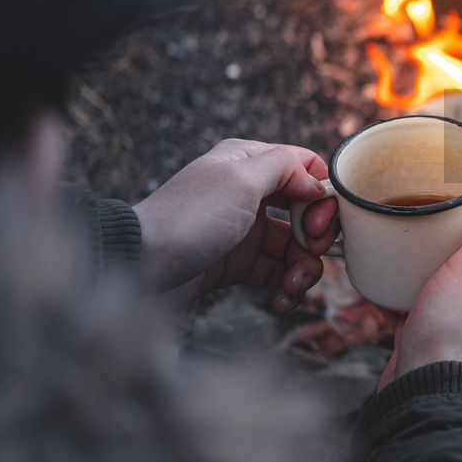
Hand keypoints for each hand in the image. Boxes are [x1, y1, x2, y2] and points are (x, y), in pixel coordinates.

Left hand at [132, 139, 338, 310]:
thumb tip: (314, 182)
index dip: (321, 193)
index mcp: (248, 162)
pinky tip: (282, 299)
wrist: (140, 268)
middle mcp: (250, 193)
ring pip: (295, 246)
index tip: (318, 218)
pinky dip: (286, 287)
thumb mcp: (239, 179)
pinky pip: (277, 273)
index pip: (304, 167)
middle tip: (310, 251)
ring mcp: (245, 230)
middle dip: (316, 236)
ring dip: (303, 268)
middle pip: (306, 210)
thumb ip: (284, 167)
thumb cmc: (187, 218)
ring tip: (293, 286)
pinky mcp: (238, 264)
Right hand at [380, 176, 461, 384]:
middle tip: (433, 197)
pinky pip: (417, 290)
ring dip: (428, 246)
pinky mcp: (430, 322)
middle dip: (458, 218)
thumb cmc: (455, 325)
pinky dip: (403, 277)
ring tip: (407, 226)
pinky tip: (385, 265)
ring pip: (445, 265)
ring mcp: (459, 308)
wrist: (422, 385)